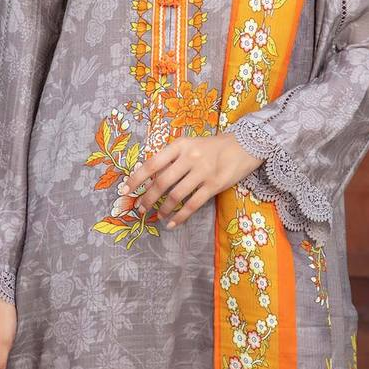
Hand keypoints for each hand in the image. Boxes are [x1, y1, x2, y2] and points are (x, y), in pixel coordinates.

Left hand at [120, 133, 264, 229]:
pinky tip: (172, 223)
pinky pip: (193, 205)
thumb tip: (149, 178)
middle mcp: (189, 157)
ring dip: (163, 208)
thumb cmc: (211, 147)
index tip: (125, 190)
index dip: (136, 178)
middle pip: (162, 182)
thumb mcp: (189, 144)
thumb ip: (171, 158)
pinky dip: (180, 217)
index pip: (152, 163)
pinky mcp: (214, 185)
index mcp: (180, 145)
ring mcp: (202, 172)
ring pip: (176, 195)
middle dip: (148, 198)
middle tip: (140, 209)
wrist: (244, 145)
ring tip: (158, 215)